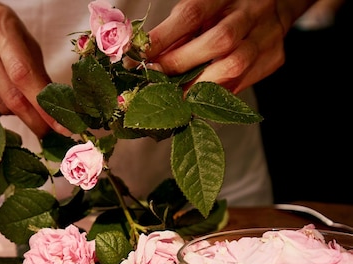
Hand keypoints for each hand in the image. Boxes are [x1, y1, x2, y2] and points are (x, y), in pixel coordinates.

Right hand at [0, 1, 59, 135]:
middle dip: (32, 118)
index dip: (42, 104)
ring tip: (10, 94)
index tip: (61, 125)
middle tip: (47, 132)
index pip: (23, 73)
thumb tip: (54, 110)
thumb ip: (37, 71)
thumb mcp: (20, 38)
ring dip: (11, 111)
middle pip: (8, 96)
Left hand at [145, 0, 316, 92]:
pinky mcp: (274, 57)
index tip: (141, 58)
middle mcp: (252, 11)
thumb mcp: (201, 8)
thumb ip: (177, 32)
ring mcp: (267, 35)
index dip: (164, 38)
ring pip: (234, 67)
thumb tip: (145, 59)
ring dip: (198, 87)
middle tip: (156, 81)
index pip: (192, 14)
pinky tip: (196, 101)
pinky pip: (242, 83)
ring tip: (174, 99)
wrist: (275, 4)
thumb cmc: (224, 8)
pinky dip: (215, 95)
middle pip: (220, 41)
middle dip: (182, 64)